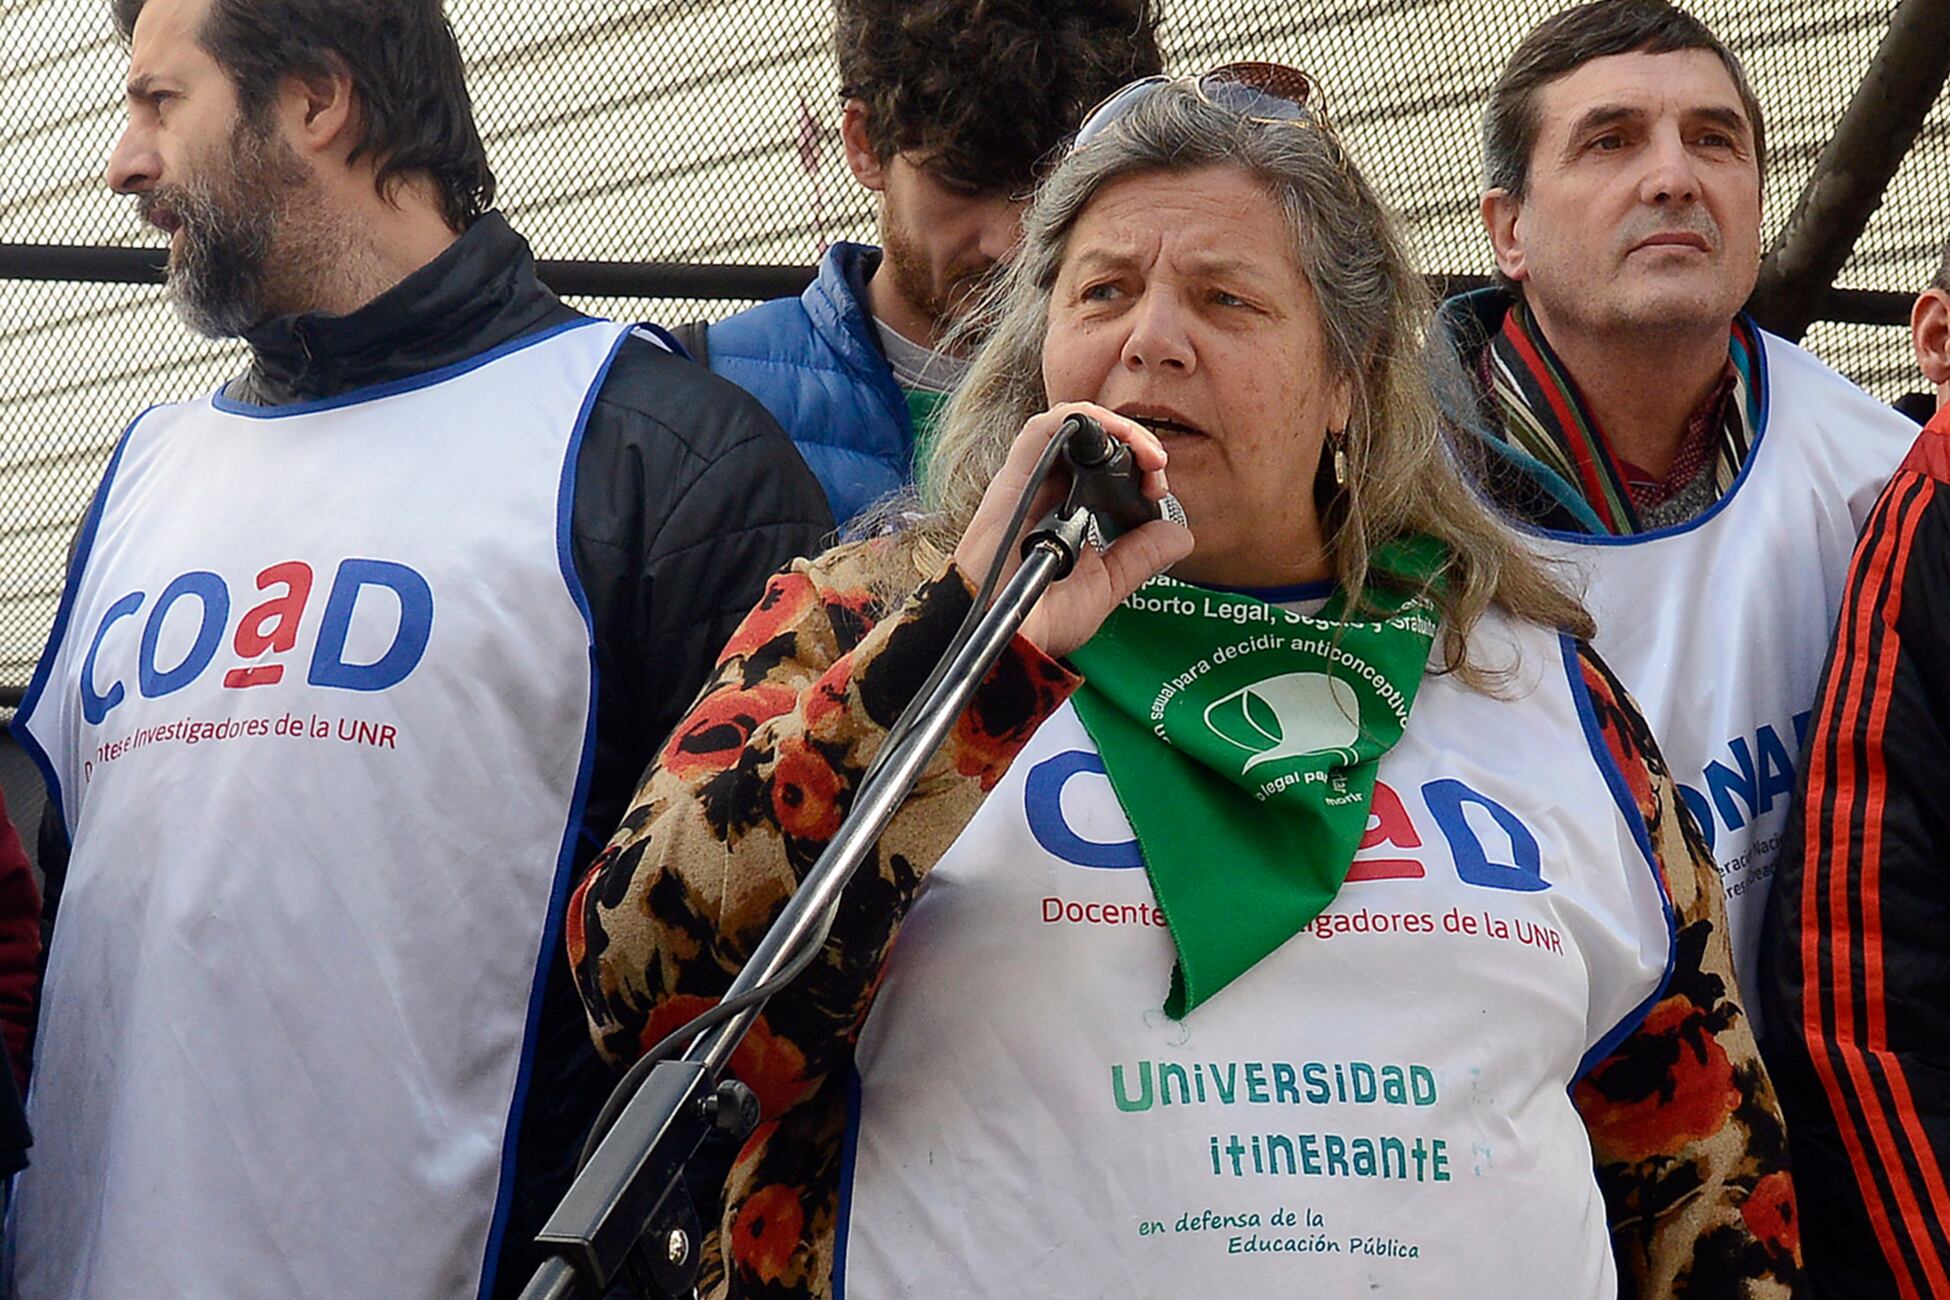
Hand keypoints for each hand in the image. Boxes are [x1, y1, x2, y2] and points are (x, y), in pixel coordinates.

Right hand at [951, 402, 1194, 658]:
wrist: (1007, 638)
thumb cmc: (1041, 616)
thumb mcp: (1107, 584)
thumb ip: (1141, 557)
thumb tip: (1181, 535)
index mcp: (1065, 509)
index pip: (1103, 464)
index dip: (1138, 465)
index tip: (1158, 490)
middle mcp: (1046, 488)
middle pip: (1090, 440)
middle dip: (1134, 442)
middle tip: (1157, 467)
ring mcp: (1029, 480)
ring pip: (1069, 425)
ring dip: (1113, 426)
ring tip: (1143, 452)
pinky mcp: (1014, 478)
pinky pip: (1041, 429)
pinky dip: (1078, 419)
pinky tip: (1110, 433)